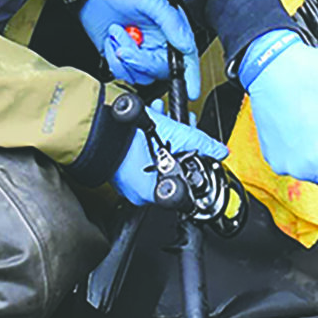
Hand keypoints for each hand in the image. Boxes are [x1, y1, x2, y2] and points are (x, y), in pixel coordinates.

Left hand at [80, 0, 201, 101]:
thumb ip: (171, 22)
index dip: (191, 75)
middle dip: (140, 62)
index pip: (186, 56)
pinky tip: (110, 42)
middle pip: (160, 70)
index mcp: (172, 29)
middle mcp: (158, 43)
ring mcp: (141, 51)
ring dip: (125, 59)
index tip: (192, 91)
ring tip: (117, 34)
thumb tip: (186, 45)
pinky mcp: (123, 56)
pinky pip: (123, 72)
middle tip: (126, 48)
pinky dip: (114, 61)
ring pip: (140, 75)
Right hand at [112, 111, 229, 207]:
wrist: (97, 125)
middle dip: (180, 150)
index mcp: (154, 194)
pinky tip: (151, 124)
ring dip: (164, 143)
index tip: (198, 159)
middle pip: (172, 173)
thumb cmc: (127, 133)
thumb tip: (220, 151)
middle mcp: (139, 194)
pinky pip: (139, 160)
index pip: (186, 188)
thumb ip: (202, 144)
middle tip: (181, 134)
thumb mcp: (175, 135)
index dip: (195, 169)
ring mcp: (127, 184)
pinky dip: (148, 144)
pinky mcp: (118, 171)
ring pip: (155, 164)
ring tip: (165, 122)